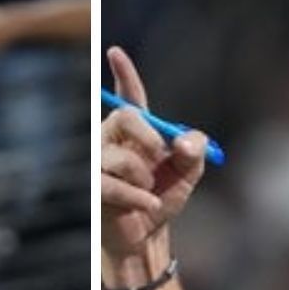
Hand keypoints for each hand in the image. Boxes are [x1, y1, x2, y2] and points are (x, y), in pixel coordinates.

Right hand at [101, 46, 207, 263]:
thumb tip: (185, 141)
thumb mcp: (188, 173)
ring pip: (119, 156)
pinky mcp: (94, 188)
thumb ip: (195, 150)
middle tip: (160, 154)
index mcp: (136, 131)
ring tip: (151, 191)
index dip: (123, 74)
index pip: (129, 97)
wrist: (147, 236)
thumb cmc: (163, 198)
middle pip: (122, 116)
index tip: (115, 53)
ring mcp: (100, 163)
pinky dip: (138, 198)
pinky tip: (150, 205)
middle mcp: (113, 140)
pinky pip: (113, 186)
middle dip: (147, 135)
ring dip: (143, 176)